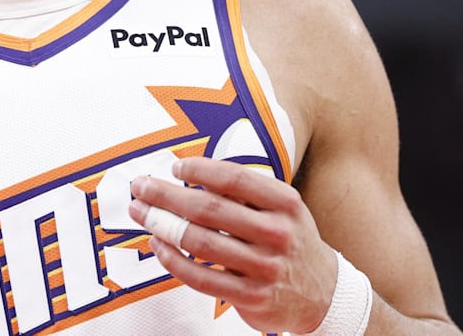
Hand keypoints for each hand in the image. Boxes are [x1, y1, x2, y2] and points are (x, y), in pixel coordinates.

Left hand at [128, 156, 336, 333]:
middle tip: (141, 187)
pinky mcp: (251, 297)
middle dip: (167, 195)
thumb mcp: (282, 210)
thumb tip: (190, 173)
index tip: (175, 166)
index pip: (235, 179)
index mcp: (285, 204)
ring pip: (201, 242)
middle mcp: (278, 234)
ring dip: (163, 225)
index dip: (200, 169)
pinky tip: (159, 246)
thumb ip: (244, 193)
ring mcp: (265, 268)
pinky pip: (201, 277)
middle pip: (210, 209)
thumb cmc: (289, 241)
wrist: (322, 294)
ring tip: (142, 214)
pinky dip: (174, 260)